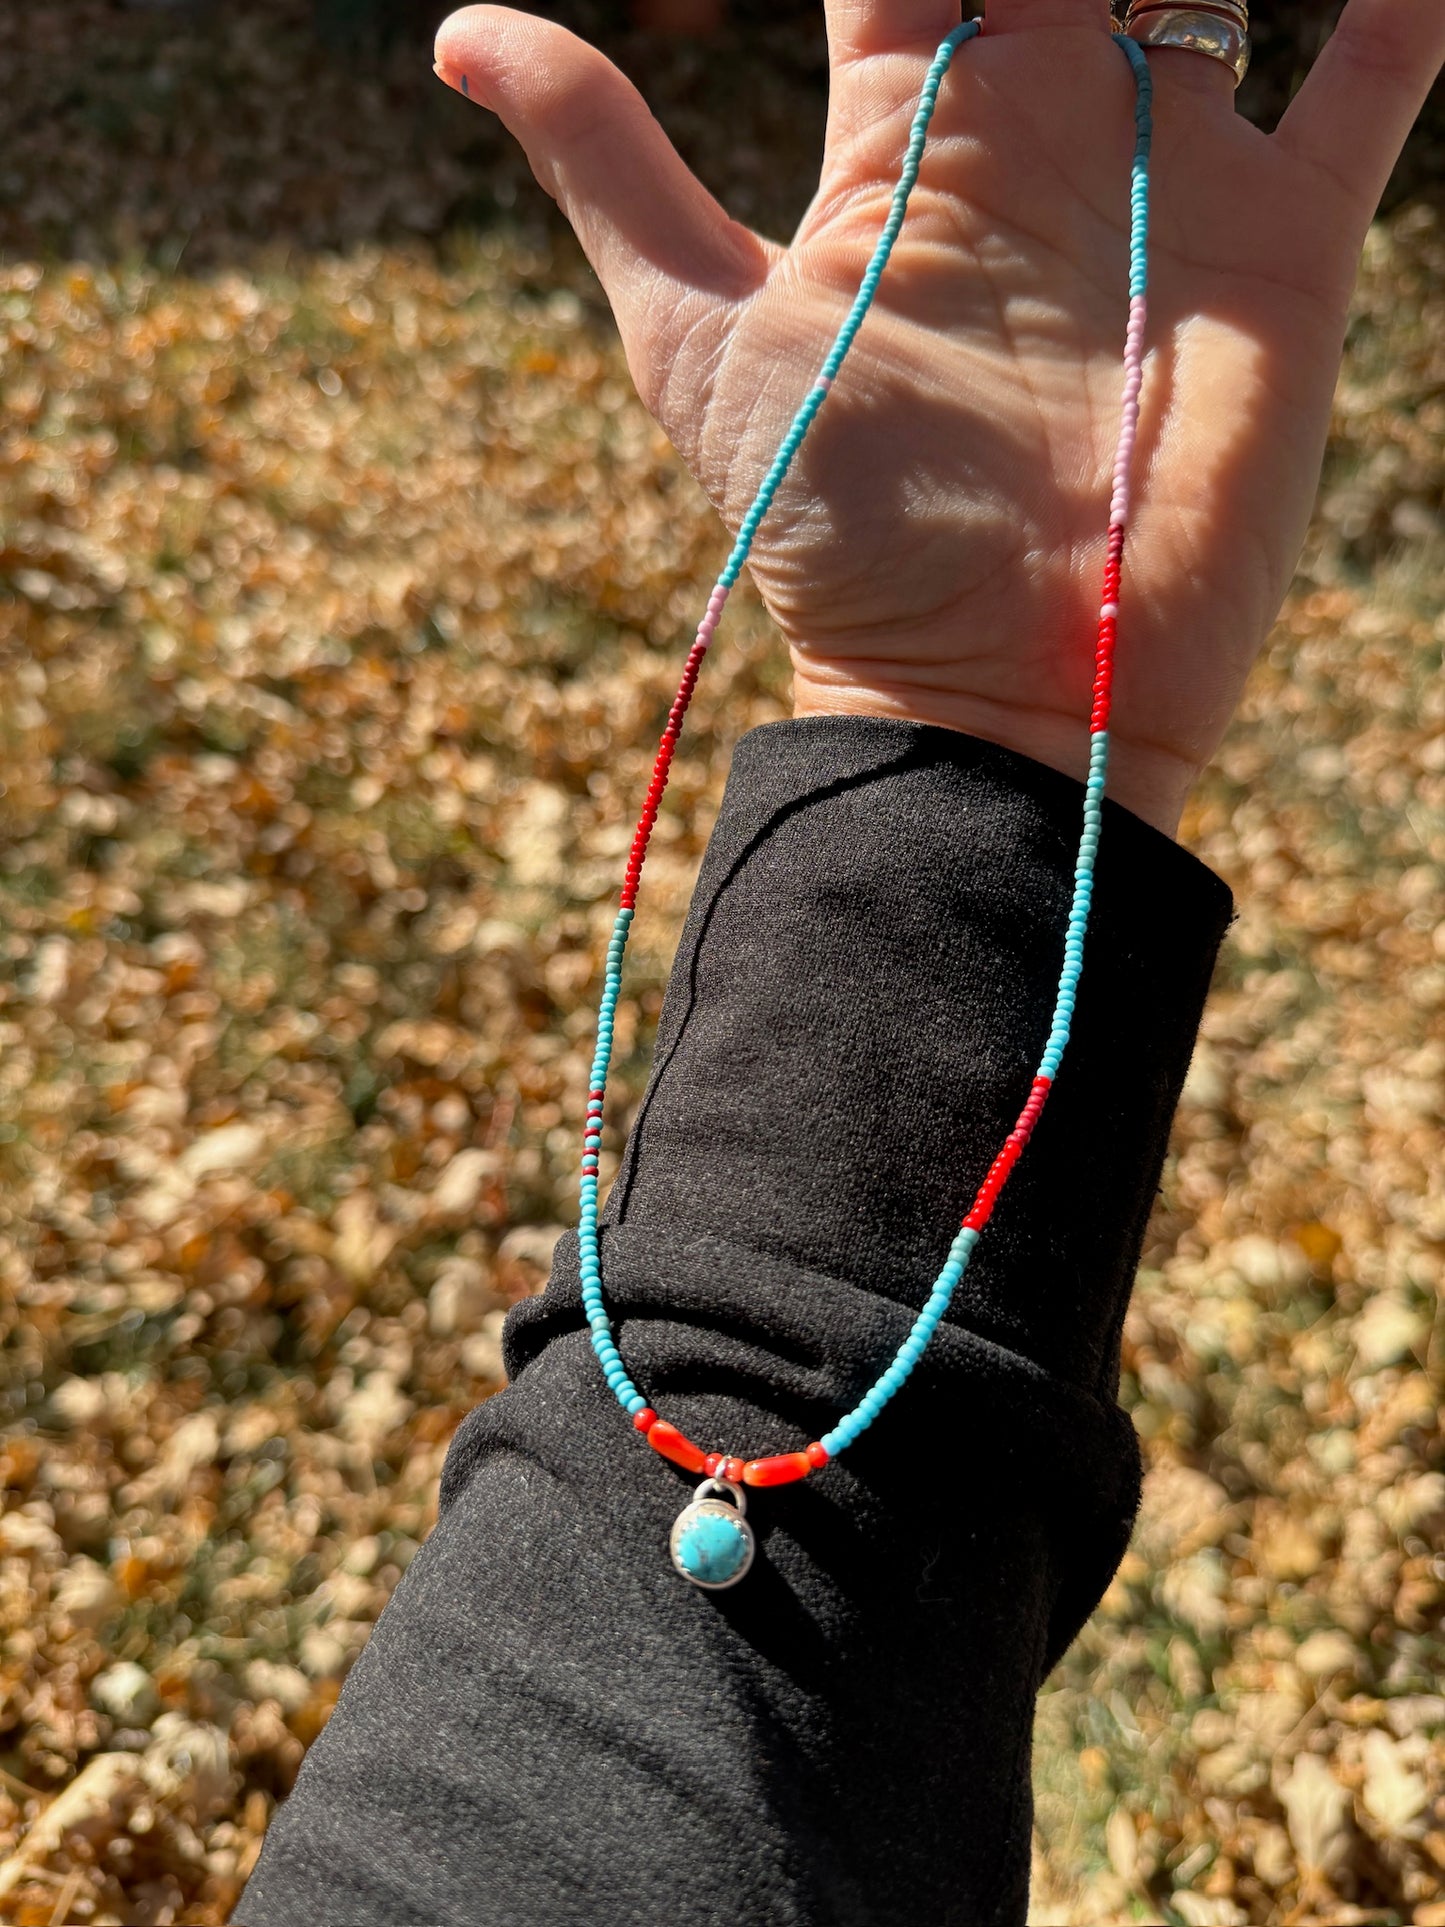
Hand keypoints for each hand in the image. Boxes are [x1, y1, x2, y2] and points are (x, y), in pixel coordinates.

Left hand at [433, 1, 1443, 835]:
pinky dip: (1396, 6)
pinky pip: (1368, 83)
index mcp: (907, 139)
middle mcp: (1042, 137)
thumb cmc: (839, 538)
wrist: (996, 691)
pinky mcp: (1287, 250)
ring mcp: (1170, 183)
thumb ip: (607, 166)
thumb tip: (458, 28)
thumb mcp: (697, 340)